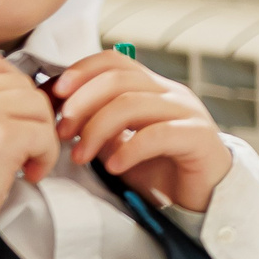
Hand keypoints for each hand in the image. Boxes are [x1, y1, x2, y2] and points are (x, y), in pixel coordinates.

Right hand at [0, 52, 59, 210]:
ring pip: (40, 107)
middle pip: (24, 85)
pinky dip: (46, 157)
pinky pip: (44, 135)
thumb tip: (15, 98)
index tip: (15, 115)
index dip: (14, 85)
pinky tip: (30, 174)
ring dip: (43, 137)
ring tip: (27, 162)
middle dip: (34, 116)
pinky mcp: (2, 137)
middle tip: (27, 146)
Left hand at [52, 51, 233, 213]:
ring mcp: (187, 112)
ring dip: (97, 129)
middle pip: (118, 79)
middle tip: (63, 132)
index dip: (81, 71)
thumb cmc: (160, 170)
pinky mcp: (198, 137)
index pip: (115, 61)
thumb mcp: (119, 144)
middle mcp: (171, 93)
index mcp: (152, 88)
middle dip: (82, 103)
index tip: (55, 94)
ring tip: (80, 156)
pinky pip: (157, 135)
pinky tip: (113, 167)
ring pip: (132, 103)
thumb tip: (58, 113)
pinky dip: (128, 150)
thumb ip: (97, 126)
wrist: (204, 198)